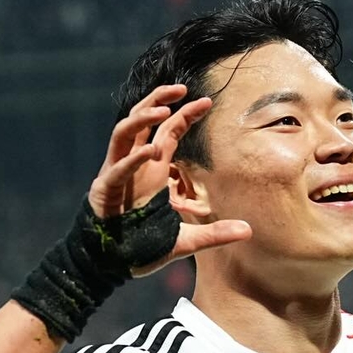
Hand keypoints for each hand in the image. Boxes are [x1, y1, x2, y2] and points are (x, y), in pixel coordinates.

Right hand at [87, 84, 250, 272]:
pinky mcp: (105, 189)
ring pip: (124, 133)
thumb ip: (215, 234)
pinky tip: (150, 152)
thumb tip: (248, 231)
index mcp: (154, 169)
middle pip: (143, 119)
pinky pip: (118, 168)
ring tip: (164, 112)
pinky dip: (133, 159)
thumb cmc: (142, 246)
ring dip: (142, 120)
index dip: (185, 114)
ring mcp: (118, 173)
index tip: (207, 101)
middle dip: (159, 100)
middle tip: (181, 88)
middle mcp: (135, 164)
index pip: (168, 131)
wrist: (112, 264)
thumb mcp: (186, 240)